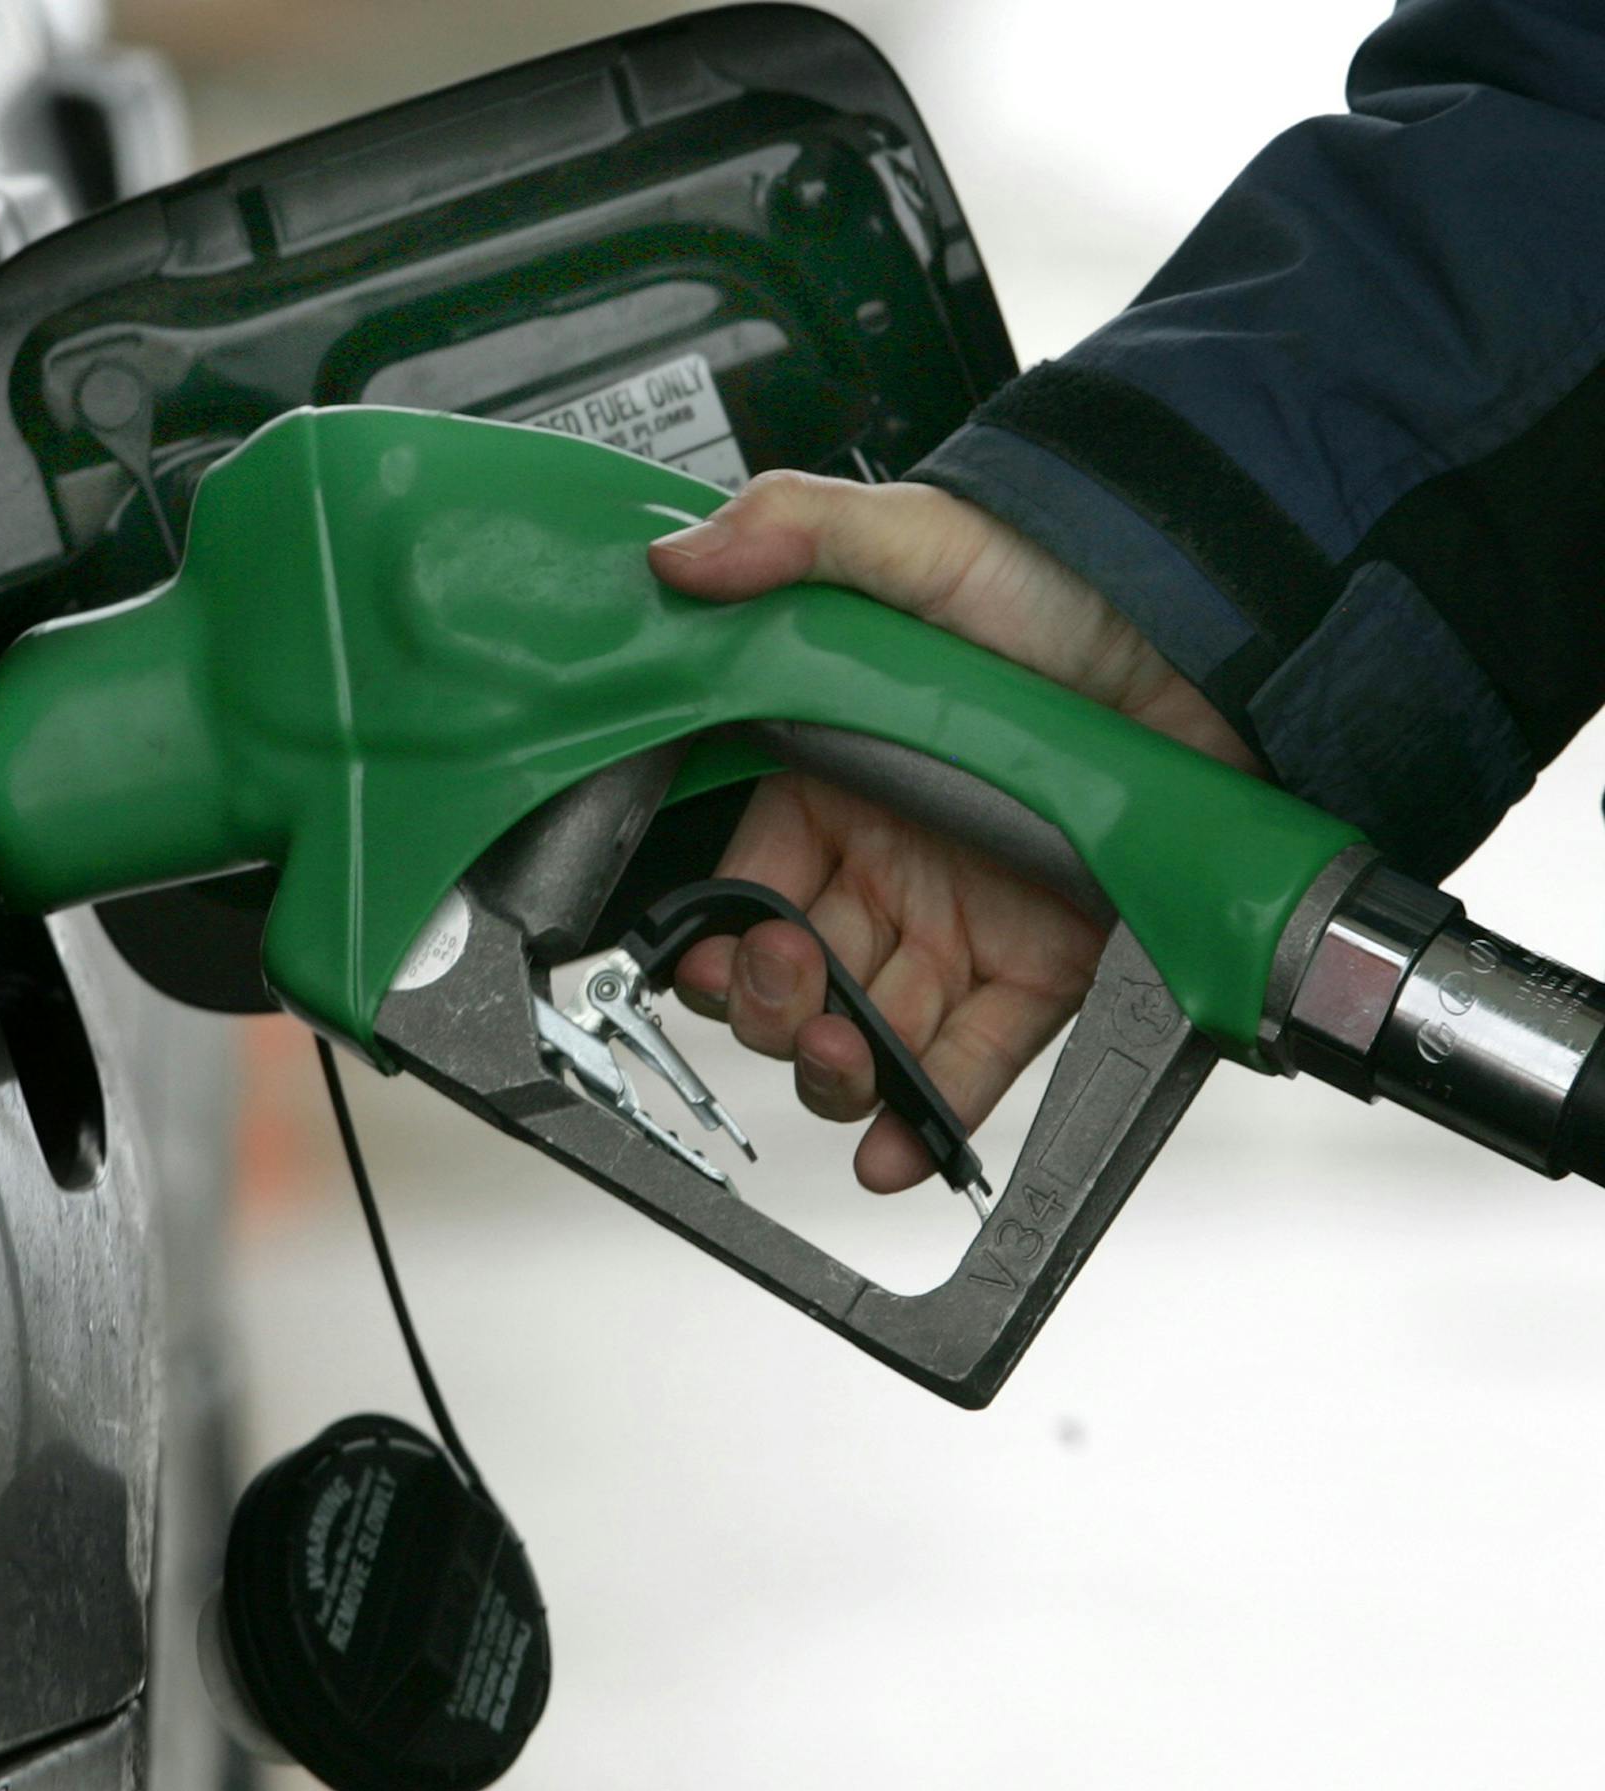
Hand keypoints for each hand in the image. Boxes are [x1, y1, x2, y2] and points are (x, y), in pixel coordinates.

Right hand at [647, 473, 1254, 1192]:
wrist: (1219, 634)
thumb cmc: (1069, 584)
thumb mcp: (918, 540)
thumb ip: (792, 536)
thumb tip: (682, 565)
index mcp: (831, 777)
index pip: (744, 884)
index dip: (717, 935)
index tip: (715, 952)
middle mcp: (889, 860)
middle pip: (795, 976)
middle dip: (773, 1009)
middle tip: (796, 992)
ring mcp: (964, 922)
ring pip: (870, 1032)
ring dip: (838, 1072)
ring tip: (846, 1065)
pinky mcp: (1046, 970)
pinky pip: (970, 1061)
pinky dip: (929, 1115)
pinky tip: (896, 1142)